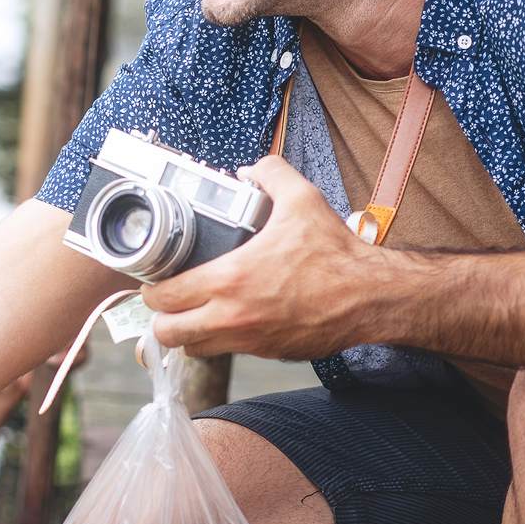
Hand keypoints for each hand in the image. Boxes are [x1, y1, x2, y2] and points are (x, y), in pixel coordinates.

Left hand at [142, 155, 372, 358]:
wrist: (371, 296)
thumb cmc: (336, 253)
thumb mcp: (302, 199)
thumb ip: (270, 175)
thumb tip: (250, 170)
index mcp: (229, 279)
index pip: (164, 298)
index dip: (153, 289)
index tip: (158, 281)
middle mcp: (232, 316)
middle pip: (167, 334)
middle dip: (162, 318)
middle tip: (170, 302)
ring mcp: (249, 340)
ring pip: (194, 350)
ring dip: (188, 334)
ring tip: (195, 314)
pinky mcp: (268, 353)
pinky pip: (229, 353)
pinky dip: (222, 341)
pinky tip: (232, 320)